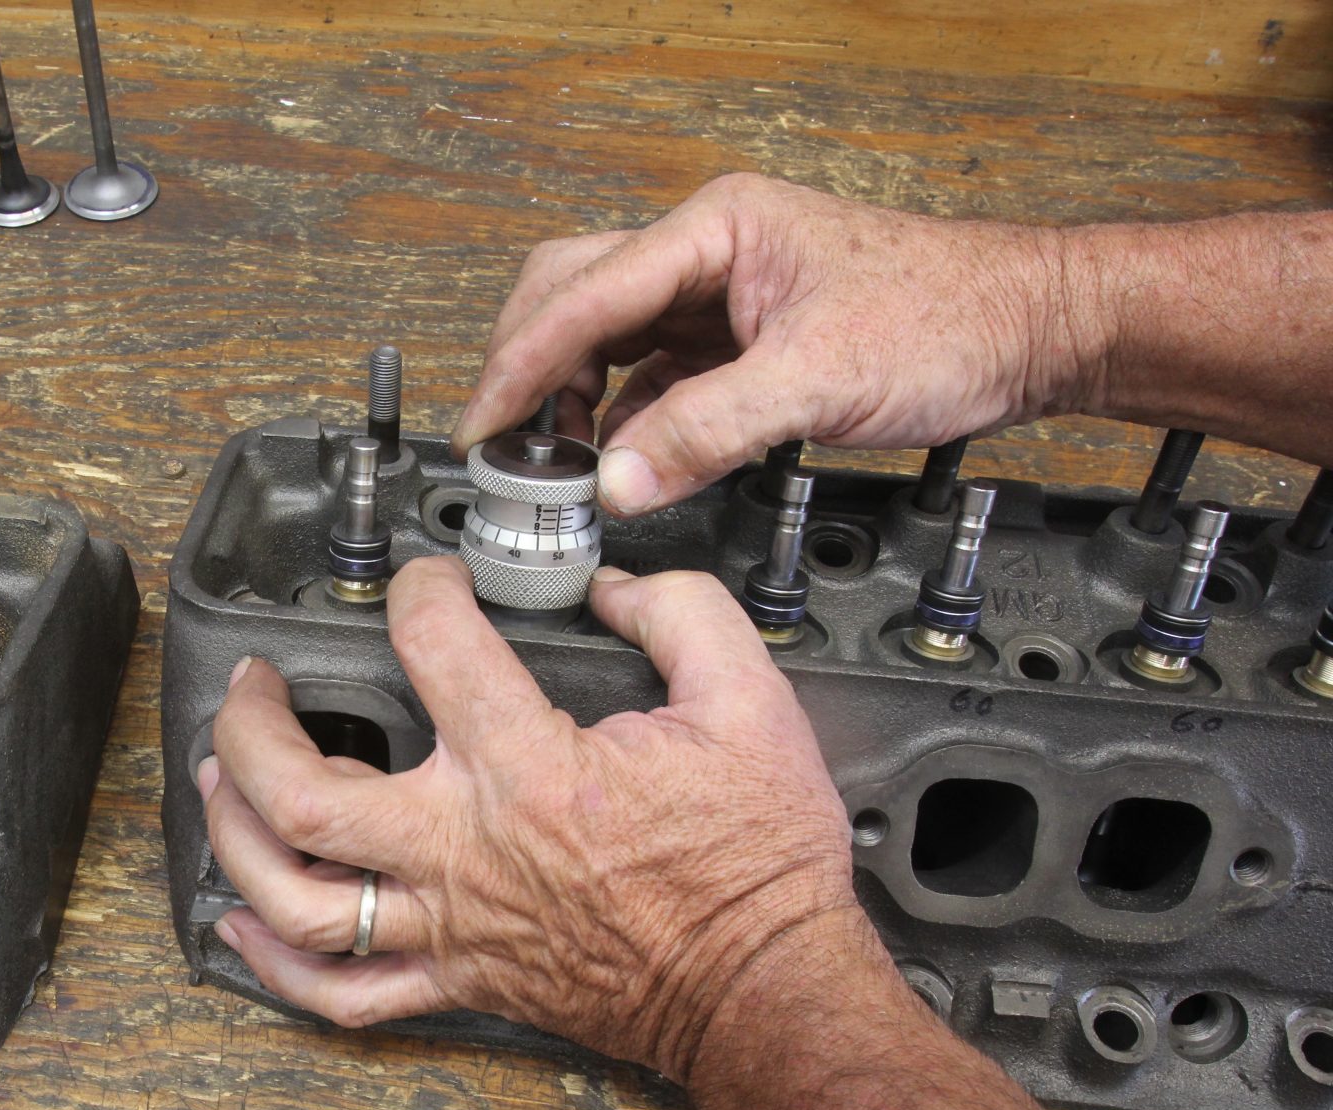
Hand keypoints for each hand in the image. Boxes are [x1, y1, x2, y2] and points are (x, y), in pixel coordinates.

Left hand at [198, 556, 883, 1082]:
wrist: (764, 991)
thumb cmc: (754, 866)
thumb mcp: (752, 703)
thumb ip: (680, 615)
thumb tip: (613, 585)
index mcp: (532, 771)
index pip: (433, 648)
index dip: (420, 591)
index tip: (430, 584)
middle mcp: (467, 851)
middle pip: (302, 792)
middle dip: (250, 725)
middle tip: (253, 684)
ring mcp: (452, 924)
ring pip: (296, 897)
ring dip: (234, 834)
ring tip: (217, 780)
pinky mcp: (458, 980)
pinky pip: (341, 993)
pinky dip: (274, 965)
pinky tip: (241, 921)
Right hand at [451, 173, 1101, 516]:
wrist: (1028, 330)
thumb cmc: (948, 317)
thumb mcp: (817, 380)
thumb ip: (706, 430)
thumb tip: (614, 479)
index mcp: (716, 227)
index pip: (585, 292)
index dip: (523, 363)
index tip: (484, 424)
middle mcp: (705, 252)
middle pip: (572, 296)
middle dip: (526, 368)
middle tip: (501, 443)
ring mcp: (716, 296)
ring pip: (602, 338)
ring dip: (568, 398)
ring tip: (552, 462)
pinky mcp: (733, 343)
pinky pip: (648, 378)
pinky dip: (618, 419)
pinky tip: (610, 460)